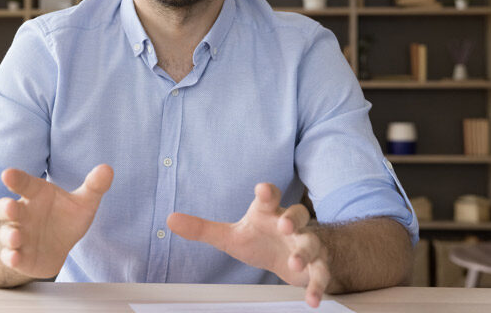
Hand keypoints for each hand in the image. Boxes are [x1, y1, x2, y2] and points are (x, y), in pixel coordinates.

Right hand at [0, 164, 112, 278]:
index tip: (7, 174)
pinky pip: (8, 256)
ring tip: (16, 236)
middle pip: (6, 208)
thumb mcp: (83, 202)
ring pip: (6, 233)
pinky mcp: (18, 255)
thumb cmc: (65, 217)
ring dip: (9, 235)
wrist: (58, 247)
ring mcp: (18, 235)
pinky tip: (15, 258)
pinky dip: (10, 257)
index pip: (24, 183)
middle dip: (6, 207)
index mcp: (36, 194)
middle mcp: (22, 213)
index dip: (16, 178)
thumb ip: (94, 186)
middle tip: (11, 206)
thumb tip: (107, 169)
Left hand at [167, 183, 330, 307]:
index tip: (262, 190)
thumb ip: (202, 229)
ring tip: (293, 263)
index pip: (270, 196)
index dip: (267, 192)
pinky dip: (317, 286)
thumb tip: (169, 219)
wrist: (291, 257)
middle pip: (299, 213)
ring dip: (304, 252)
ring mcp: (306, 243)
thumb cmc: (260, 239)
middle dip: (293, 218)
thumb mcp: (230, 236)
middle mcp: (290, 225)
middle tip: (283, 224)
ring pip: (311, 243)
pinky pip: (321, 274)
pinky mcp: (316, 265)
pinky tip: (312, 300)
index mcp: (269, 212)